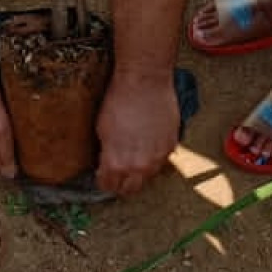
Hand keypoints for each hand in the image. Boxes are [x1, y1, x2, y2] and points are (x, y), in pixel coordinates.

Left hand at [93, 63, 179, 196]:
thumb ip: (106, 153)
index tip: (102, 175)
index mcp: (116, 163)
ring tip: (132, 159)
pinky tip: (146, 146)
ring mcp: (157, 158)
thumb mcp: (101, 130)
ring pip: (147, 178)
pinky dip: (153, 159)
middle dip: (121, 184)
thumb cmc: (119, 100)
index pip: (108, 186)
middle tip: (116, 173)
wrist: (144, 81)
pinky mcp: (170, 147)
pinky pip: (160, 162)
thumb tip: (106, 163)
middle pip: (129, 189)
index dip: (103, 180)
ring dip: (138, 173)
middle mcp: (138, 166)